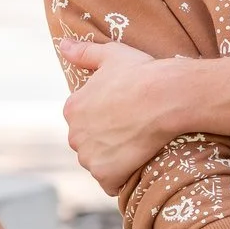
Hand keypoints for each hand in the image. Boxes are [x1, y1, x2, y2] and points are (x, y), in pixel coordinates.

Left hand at [58, 36, 176, 190]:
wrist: (166, 97)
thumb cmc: (142, 73)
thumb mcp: (112, 55)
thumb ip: (84, 52)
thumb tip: (63, 45)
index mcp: (72, 108)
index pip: (84, 120)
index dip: (106, 118)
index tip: (125, 114)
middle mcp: (74, 134)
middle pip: (88, 144)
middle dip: (106, 141)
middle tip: (133, 131)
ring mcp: (88, 156)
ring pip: (98, 163)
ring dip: (113, 160)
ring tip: (137, 147)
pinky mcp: (105, 174)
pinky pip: (111, 183)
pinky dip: (121, 179)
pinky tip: (137, 165)